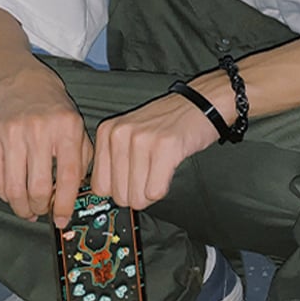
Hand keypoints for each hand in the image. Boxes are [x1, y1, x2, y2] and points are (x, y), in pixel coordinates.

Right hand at [0, 67, 91, 227]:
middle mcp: (39, 129)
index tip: (61, 219)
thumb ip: (81, 164)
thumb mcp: (79, 132)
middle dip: (41, 208)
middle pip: (38, 187)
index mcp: (67, 128)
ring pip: (13, 189)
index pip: (67, 176)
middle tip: (43, 211)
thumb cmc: (57, 116)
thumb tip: (73, 201)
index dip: (65, 204)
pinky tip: (13, 193)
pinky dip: (4, 195)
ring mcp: (12, 133)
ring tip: (28, 209)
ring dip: (21, 207)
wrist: (27, 88)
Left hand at [91, 92, 219, 209]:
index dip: (118, 190)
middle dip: (136, 194)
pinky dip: (163, 188)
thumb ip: (114, 159)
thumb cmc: (167, 122)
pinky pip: (155, 191)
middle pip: (118, 195)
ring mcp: (141, 140)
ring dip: (151, 191)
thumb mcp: (130, 133)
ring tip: (160, 171)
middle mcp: (119, 134)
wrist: (200, 103)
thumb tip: (107, 194)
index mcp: (107, 131)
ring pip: (137, 197)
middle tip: (150, 175)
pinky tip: (168, 169)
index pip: (99, 186)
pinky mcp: (164, 147)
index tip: (130, 184)